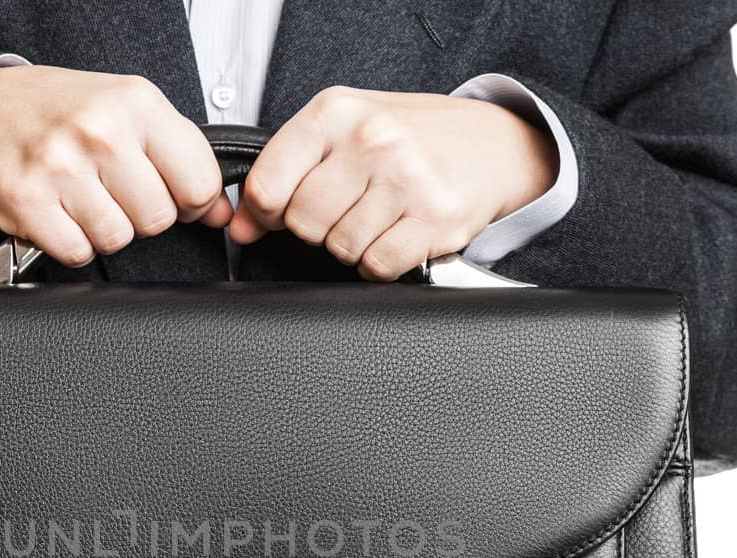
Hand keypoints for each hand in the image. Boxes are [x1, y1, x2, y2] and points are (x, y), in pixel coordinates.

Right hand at [0, 66, 233, 265]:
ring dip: (106, 229)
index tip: (174, 194)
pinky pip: (77, 253)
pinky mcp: (26, 201)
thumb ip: (184, 159)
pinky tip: (62, 212)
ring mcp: (59, 167)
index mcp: (137, 103)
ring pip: (118, 240)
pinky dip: (73, 242)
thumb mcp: (134, 113)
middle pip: (158, 219)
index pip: (199, 184)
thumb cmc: (68, 112)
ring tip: (87, 197)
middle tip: (118, 191)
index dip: (193, 201)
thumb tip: (223, 214)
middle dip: (143, 215)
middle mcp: (99, 131)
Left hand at [228, 87, 558, 279]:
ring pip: (339, 248)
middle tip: (345, 210)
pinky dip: (380, 262)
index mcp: (336, 112)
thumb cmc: (412, 138)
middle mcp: (371, 140)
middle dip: (317, 228)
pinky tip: (395, 235)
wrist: (494, 144)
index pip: (267, 184)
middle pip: (303, 222)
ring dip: (352, 245)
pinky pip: (376, 266)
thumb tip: (241, 225)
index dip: (266, 211)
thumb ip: (286, 172)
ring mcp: (406, 179)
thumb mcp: (343, 133)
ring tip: (376, 217)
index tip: (279, 212)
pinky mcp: (434, 218)